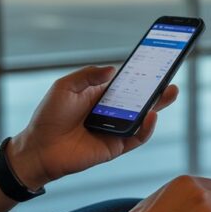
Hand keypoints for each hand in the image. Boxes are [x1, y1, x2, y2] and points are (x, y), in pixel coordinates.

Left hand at [8, 66, 178, 187]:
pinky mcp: (115, 147)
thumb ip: (88, 75)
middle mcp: (112, 112)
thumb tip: (113, 69)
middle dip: (158, 91)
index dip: (142, 75)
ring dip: (157, 106)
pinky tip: (150, 115)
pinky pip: (137, 137)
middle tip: (171, 80)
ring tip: (167, 93)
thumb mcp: (65, 87)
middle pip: (141, 100)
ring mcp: (115, 130)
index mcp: (101, 96)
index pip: (127, 84)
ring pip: (143, 118)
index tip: (157, 63)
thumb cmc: (49, 116)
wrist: (39, 148)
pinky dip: (146, 128)